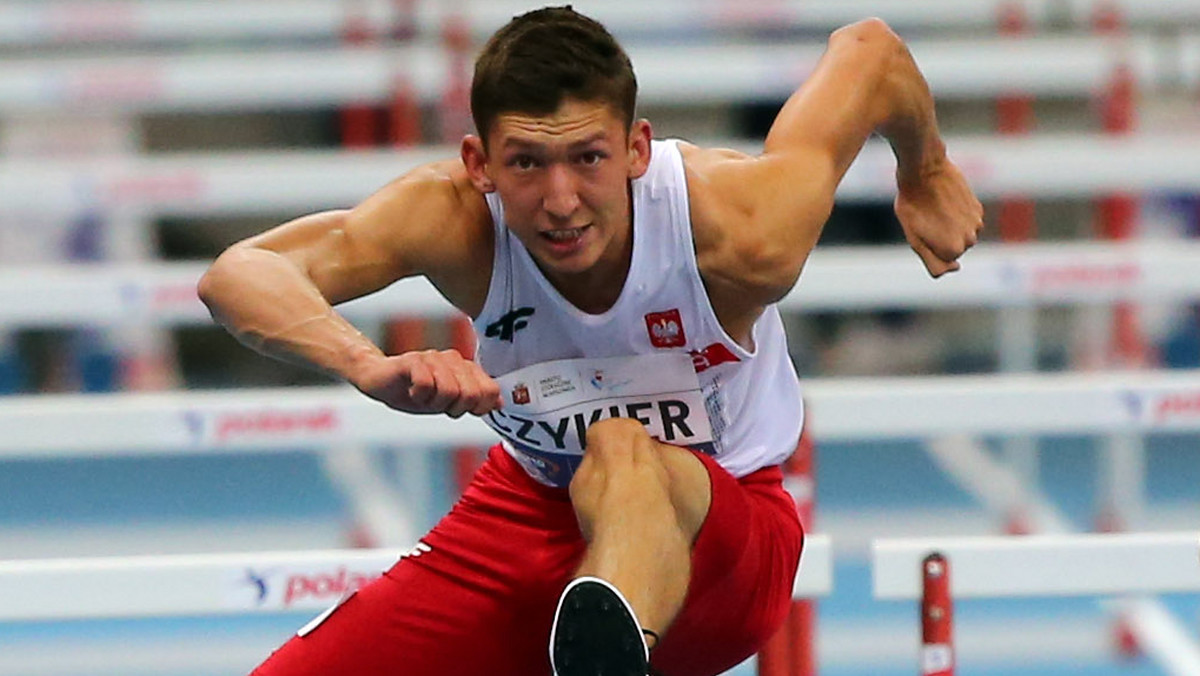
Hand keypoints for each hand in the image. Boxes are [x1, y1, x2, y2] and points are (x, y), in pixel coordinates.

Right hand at [350, 349, 502, 417]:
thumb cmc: (415, 391)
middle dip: (454, 408)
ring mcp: (434, 358)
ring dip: (434, 403)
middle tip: (437, 404)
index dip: (478, 407)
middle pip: (471, 394)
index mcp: (466, 368)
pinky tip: (411, 391)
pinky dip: (418, 396)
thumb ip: (474, 401)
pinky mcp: (413, 360)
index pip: (490, 391)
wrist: (379, 380)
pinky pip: (426, 385)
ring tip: (422, 397)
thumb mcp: (448, 402)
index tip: (459, 409)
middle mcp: (453, 359)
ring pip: (449, 392)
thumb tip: (500, 404)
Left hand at [893, 157, 983, 277]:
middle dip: (940, 240)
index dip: (928, 248)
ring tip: (934, 210)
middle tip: (926, 219)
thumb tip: (955, 268)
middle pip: (952, 250)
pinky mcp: (977, 209)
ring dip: (949, 228)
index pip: (942, 264)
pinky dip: (956, 216)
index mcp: (953, 250)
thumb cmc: (912, 204)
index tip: (921, 231)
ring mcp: (976, 223)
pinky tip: (944, 202)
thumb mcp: (914, 238)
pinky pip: (965, 222)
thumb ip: (933, 261)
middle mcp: (970, 239)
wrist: (924, 170)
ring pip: (960, 236)